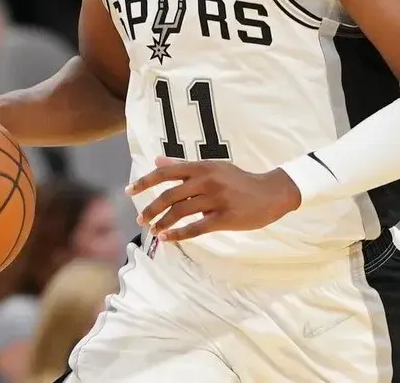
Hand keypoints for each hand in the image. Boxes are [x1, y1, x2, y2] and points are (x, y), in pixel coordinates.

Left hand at [127, 156, 301, 242]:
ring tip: (153, 230)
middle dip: (151, 209)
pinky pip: (196, 228)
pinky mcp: (224, 217)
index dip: (145, 182)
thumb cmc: (238, 180)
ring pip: (180, 212)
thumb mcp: (212, 167)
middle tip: (141, 219)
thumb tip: (157, 161)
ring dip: (162, 222)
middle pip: (170, 195)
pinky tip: (167, 238)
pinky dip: (178, 234)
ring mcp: (216, 199)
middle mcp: (207, 180)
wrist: (270, 193)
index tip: (129, 191)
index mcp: (202, 167)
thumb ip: (183, 165)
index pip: (166, 173)